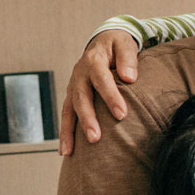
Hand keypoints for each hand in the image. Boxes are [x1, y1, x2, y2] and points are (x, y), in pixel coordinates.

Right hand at [58, 29, 139, 154]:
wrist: (103, 42)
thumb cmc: (117, 45)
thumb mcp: (125, 44)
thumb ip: (128, 59)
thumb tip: (129, 78)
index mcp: (93, 60)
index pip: (101, 80)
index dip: (111, 97)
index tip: (122, 114)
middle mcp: (79, 74)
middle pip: (81, 98)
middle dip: (87, 119)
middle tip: (95, 138)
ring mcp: (73, 86)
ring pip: (68, 110)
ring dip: (69, 131)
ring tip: (70, 152)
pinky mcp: (72, 96)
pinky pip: (66, 115)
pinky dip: (65, 133)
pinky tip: (65, 152)